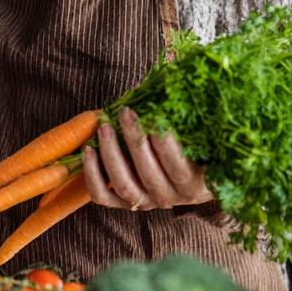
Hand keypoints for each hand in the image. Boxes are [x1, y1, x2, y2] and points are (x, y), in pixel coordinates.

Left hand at [84, 106, 212, 210]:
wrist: (192, 180)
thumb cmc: (198, 151)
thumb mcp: (203, 138)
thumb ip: (190, 122)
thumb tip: (174, 86)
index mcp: (193, 184)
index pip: (177, 166)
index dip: (165, 144)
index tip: (154, 118)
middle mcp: (168, 197)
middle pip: (147, 173)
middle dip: (134, 140)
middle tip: (125, 113)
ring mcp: (145, 202)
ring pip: (124, 185)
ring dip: (111, 154)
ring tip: (105, 127)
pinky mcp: (125, 204)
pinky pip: (103, 196)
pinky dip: (93, 175)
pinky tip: (88, 151)